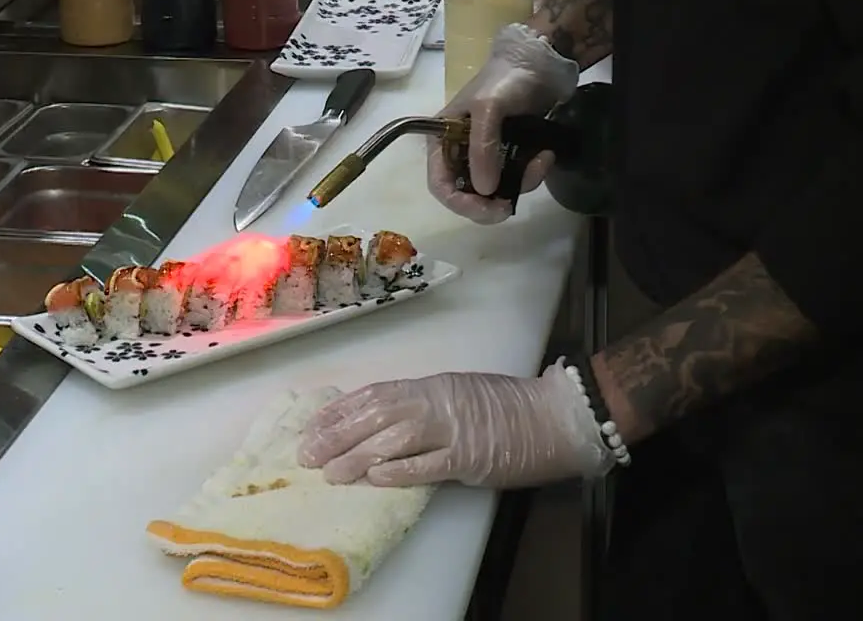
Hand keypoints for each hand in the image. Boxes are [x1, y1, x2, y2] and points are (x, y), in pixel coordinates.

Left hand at [298, 360, 613, 487]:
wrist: (555, 416)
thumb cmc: (508, 407)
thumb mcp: (458, 393)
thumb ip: (423, 404)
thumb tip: (380, 421)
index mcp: (431, 386)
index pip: (374, 395)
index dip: (339, 411)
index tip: (311, 425)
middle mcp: (436, 401)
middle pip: (375, 416)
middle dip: (337, 435)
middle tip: (307, 455)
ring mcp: (452, 428)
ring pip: (393, 439)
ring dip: (357, 456)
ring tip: (331, 473)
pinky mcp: (469, 456)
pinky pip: (427, 464)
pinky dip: (399, 470)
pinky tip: (374, 478)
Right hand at [428, 24, 579, 224]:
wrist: (539, 64)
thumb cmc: (505, 80)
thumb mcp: (489, 108)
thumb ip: (482, 149)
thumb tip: (484, 191)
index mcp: (442, 140)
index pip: (440, 184)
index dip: (460, 203)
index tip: (487, 209)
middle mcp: (460, 153)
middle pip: (466, 195)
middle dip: (490, 202)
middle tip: (511, 205)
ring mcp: (485, 157)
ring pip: (495, 192)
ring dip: (520, 185)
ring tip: (541, 161)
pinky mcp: (508, 157)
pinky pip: (515, 180)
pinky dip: (531, 174)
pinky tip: (545, 156)